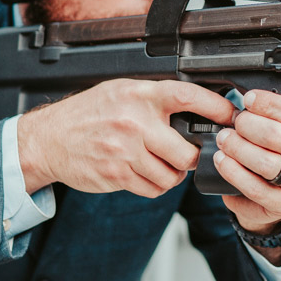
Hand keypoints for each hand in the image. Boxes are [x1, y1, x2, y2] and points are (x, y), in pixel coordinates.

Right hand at [17, 79, 235, 196]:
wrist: (50, 138)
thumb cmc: (88, 114)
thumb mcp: (122, 92)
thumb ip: (155, 98)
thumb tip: (198, 106)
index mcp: (139, 95)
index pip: (188, 97)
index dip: (216, 107)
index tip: (231, 116)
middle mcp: (134, 122)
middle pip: (186, 153)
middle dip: (193, 158)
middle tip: (189, 155)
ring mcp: (125, 151)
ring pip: (171, 176)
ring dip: (172, 175)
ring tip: (161, 163)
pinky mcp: (117, 175)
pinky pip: (152, 189)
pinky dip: (155, 185)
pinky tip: (145, 173)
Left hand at [212, 90, 280, 233]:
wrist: (278, 196)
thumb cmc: (280, 155)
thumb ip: (273, 115)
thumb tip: (249, 98)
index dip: (270, 104)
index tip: (249, 100)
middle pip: (279, 136)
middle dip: (248, 125)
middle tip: (234, 123)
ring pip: (267, 163)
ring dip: (238, 148)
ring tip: (225, 141)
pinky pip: (256, 189)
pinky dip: (234, 173)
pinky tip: (224, 162)